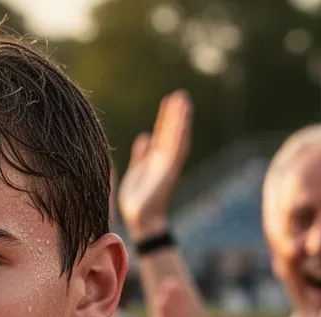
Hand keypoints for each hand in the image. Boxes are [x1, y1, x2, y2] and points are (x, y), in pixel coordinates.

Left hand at [118, 90, 192, 240]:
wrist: (139, 218)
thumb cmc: (137, 200)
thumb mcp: (136, 172)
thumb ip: (141, 155)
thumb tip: (144, 137)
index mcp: (155, 160)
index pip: (163, 135)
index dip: (166, 118)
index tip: (168, 101)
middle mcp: (164, 161)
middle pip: (172, 132)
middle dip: (175, 114)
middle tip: (180, 94)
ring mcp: (168, 165)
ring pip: (177, 137)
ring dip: (181, 119)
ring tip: (183, 100)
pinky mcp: (170, 171)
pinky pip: (178, 148)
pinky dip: (181, 133)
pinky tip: (183, 118)